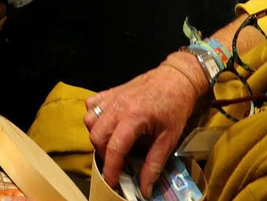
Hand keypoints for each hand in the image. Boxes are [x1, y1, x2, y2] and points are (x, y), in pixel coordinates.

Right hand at [85, 57, 206, 195]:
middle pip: (97, 136)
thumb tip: (146, 187)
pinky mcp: (111, 91)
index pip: (114, 148)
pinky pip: (91, 104)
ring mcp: (112, 97)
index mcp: (134, 117)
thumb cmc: (176, 106)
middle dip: (103, 154)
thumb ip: (155, 163)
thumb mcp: (170, 138)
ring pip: (89, 120)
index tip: (112, 182)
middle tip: (116, 162)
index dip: (111, 169)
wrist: (177, 77)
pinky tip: (106, 123)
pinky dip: (94, 116)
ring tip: (111, 142)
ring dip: (96, 135)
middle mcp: (118, 106)